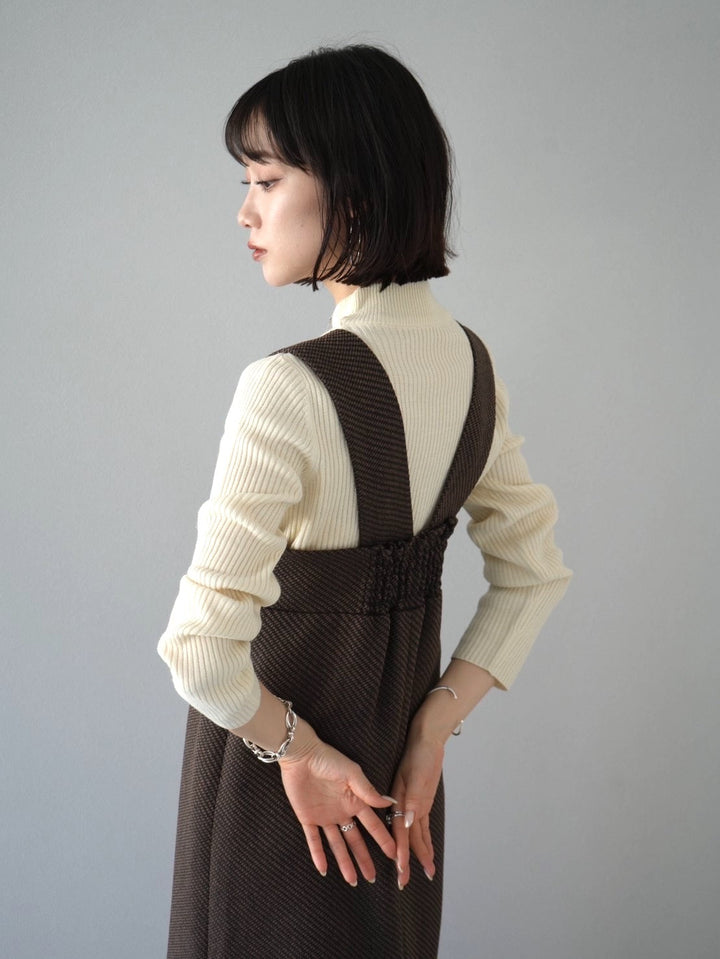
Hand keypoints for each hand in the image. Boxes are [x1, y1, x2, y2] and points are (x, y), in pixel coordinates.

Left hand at [279, 737, 395, 884]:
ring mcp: (325, 817)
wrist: (301, 755)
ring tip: (352, 880)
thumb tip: (390, 803)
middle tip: (372, 877)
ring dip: (344, 862)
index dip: (383, 840)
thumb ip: (368, 790)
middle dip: (364, 858)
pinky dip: (318, 855)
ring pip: (337, 844)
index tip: (394, 855)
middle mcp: (342, 812)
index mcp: (355, 801)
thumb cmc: (328, 759)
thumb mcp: (352, 773)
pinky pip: (314, 840)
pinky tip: (324, 870)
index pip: (373, 825)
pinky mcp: (307, 818)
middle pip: (355, 840)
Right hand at [388, 729, 444, 888]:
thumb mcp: (417, 776)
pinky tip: (427, 854)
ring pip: (415, 836)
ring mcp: (413, 806)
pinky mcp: (421, 803)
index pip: (399, 832)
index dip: (400, 852)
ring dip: (419, 854)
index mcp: (399, 801)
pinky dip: (425, 841)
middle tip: (404, 883)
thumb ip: (413, 800)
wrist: (426, 740)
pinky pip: (422, 827)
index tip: (400, 870)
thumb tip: (407, 824)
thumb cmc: (420, 754)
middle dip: (405, 861)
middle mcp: (404, 806)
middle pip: (405, 839)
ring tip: (425, 874)